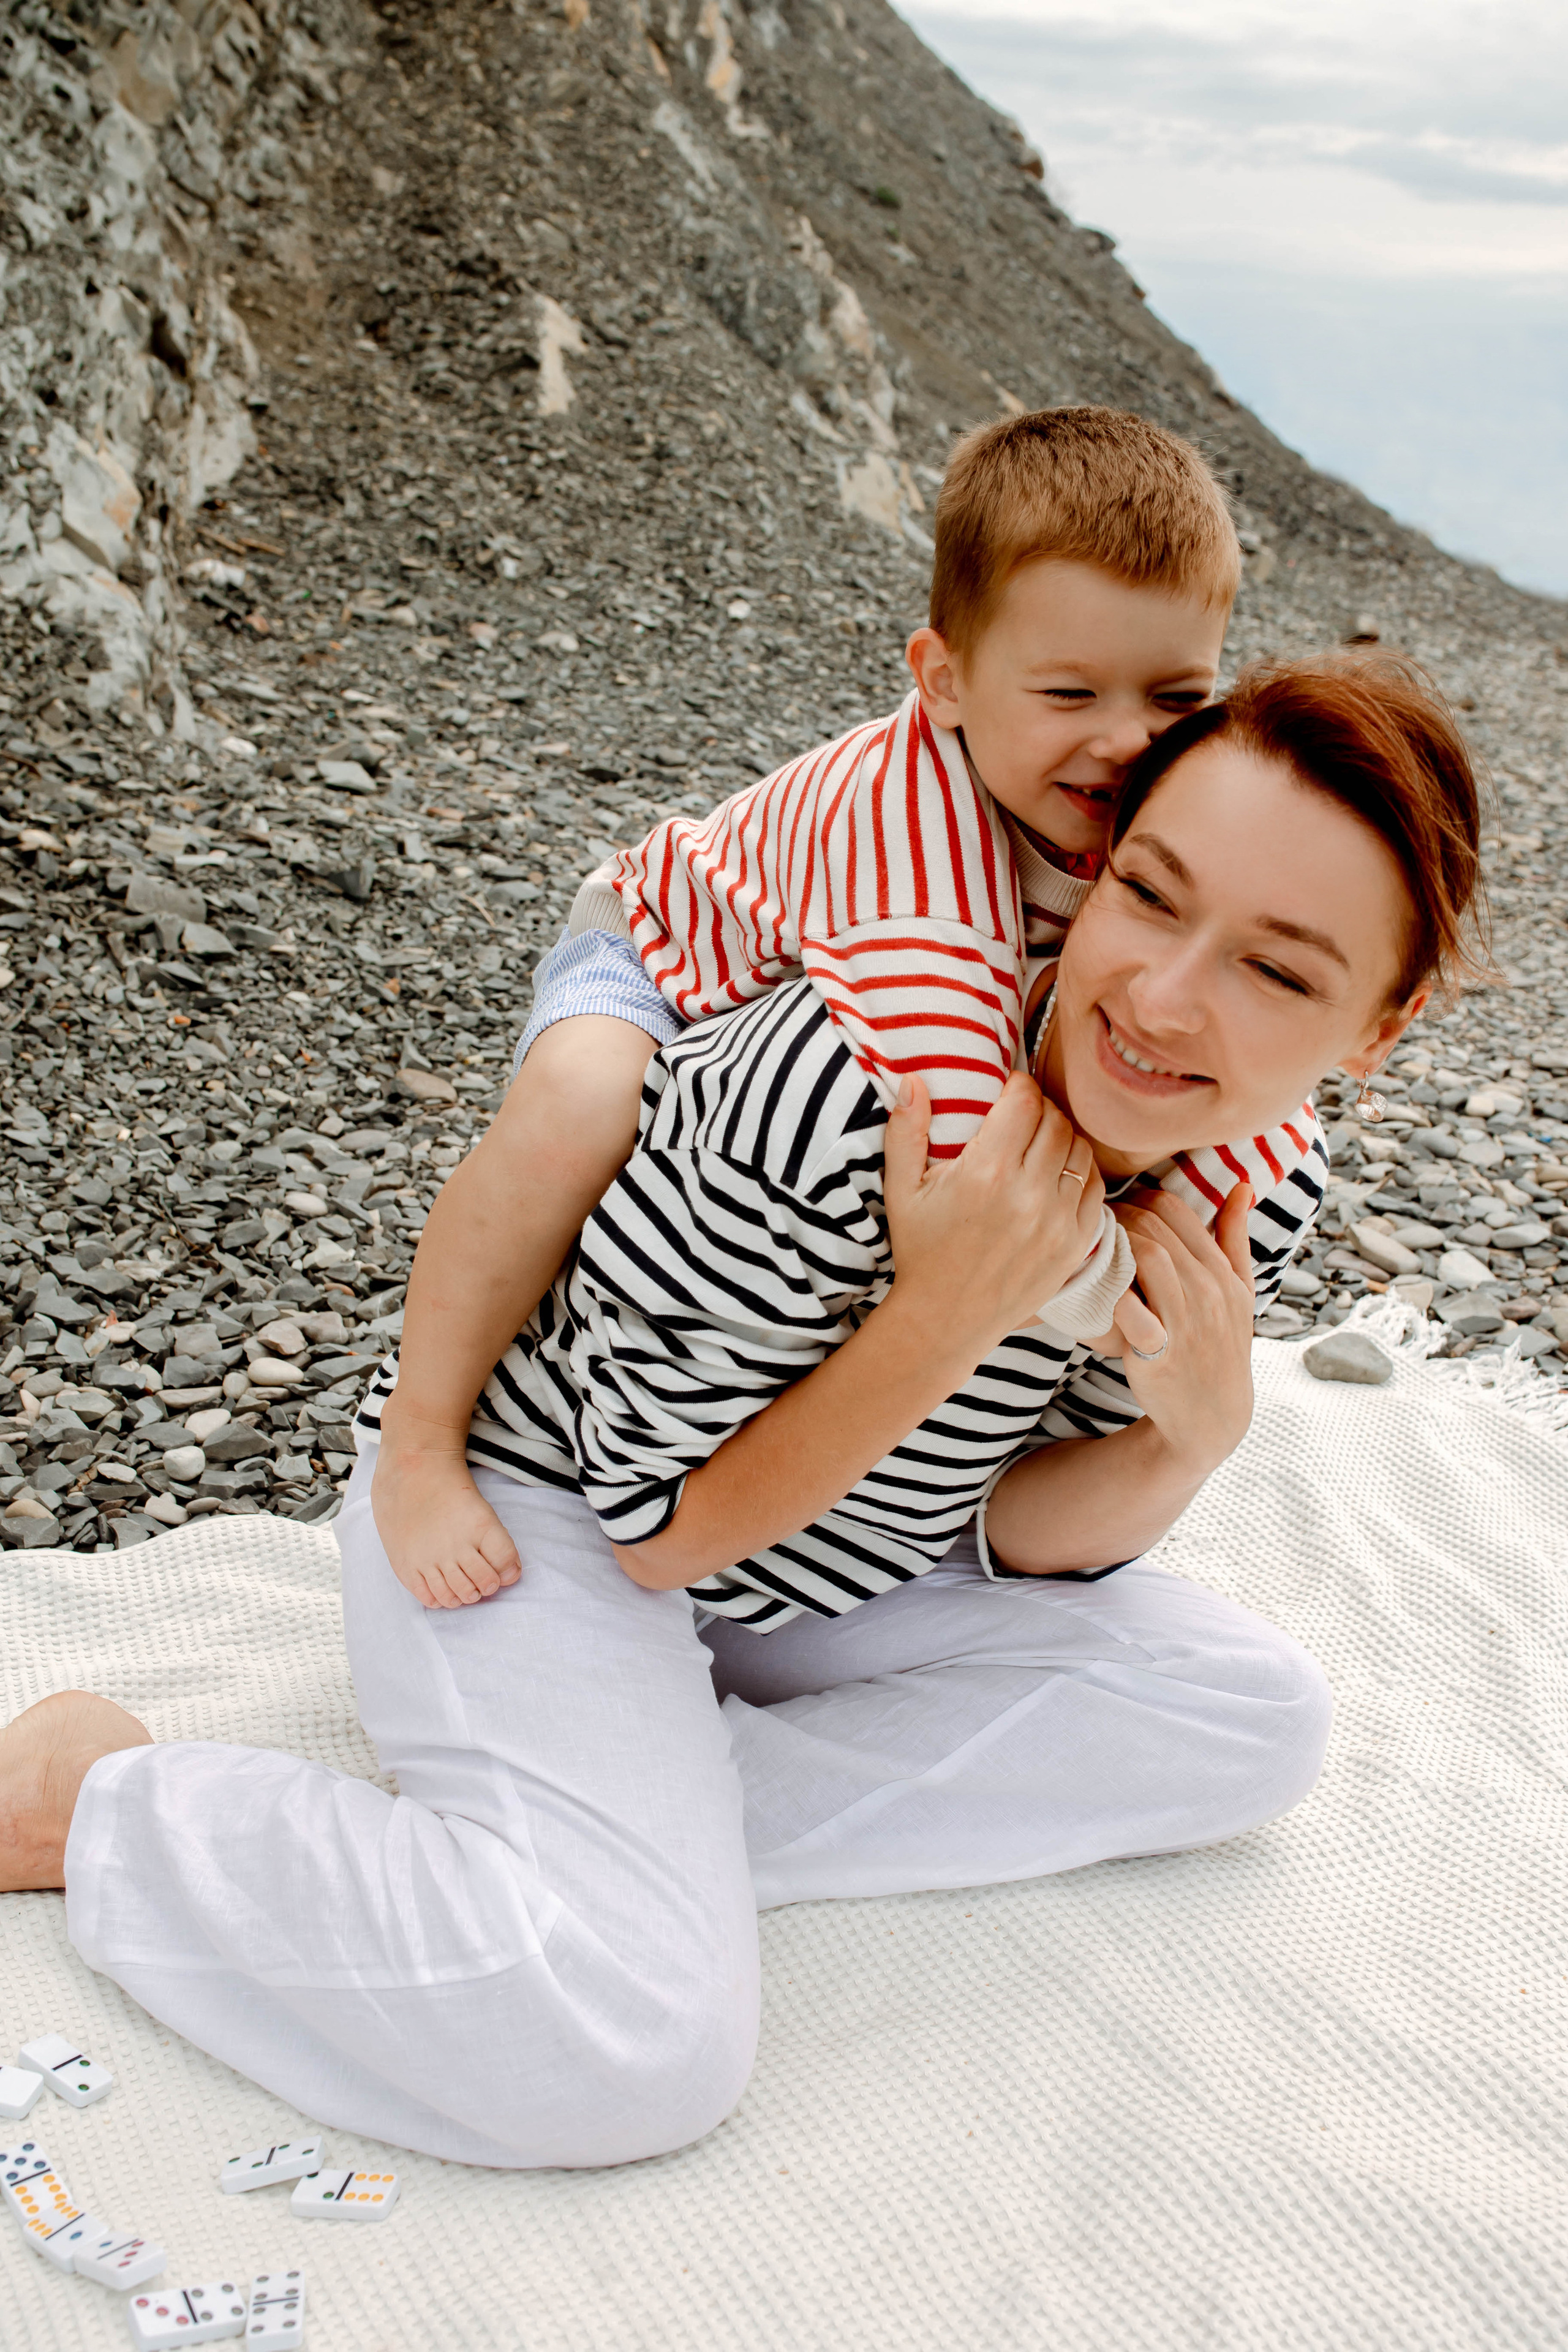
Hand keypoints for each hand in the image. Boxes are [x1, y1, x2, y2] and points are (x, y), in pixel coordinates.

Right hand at [371, 1438, 521, 1608]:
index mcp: (480, 1527)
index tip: (503, 1571)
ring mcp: (430, 1557)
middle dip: (488, 1586)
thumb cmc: (451, 1491)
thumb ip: (498, 1544)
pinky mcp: (407, 1564)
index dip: (508, 1572)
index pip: (505, 1563)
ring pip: (457, 1595)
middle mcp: (455, 1546)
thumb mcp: (483, 1510)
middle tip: (483, 1582)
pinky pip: (428, 1597)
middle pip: (484, 1583)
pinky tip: (443, 1590)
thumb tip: (509, 1576)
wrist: (412, 1473)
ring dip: (466, 1596)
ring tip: (465, 1588)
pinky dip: (440, 1600)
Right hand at [884, 1074, 1105, 1362]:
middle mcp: (1029, 1195)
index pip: (1025, 1101)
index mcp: (985, 1174)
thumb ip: (905, 1131)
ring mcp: (1058, 1221)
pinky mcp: (1076, 1244)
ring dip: (1063, 1137)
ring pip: (1080, 1149)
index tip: (1008, 1092)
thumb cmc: (921, 1251)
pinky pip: (1094, 1187)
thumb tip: (914, 1079)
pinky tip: (1058, 1173)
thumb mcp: (901, 1190)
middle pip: (1056, 1120)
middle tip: (1022, 1116)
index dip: (1018, 1086)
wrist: (946, 1320)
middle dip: (1039, 1109)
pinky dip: (1080, 1171)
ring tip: (1040, 1143)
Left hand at [1109, 1183, 1255, 1474]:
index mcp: (1222, 1271)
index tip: (1116, 1212)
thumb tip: (1242, 1185)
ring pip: (1147, 1257)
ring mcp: (1185, 1320)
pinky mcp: (1158, 1350)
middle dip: (1116, 1218)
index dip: (1136, 1200)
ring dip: (1113, 1245)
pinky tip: (1093, 1289)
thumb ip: (1235, 1238)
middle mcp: (1209, 1290)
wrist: (1213, 1415)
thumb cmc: (1220, 1346)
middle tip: (1093, 1225)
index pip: (1174, 1209)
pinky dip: (1110, 1292)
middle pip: (1155, 1227)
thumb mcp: (1240, 1292)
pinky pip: (1129, 1308)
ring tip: (1092, 1251)